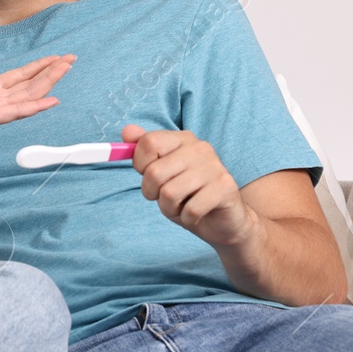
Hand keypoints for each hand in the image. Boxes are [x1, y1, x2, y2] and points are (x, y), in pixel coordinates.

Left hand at [0, 55, 74, 157]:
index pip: (19, 76)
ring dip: (49, 80)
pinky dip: (36, 106)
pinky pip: (18, 110)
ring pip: (30, 93)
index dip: (38, 66)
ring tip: (66, 67)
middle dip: (51, 70)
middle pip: (31, 82)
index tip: (55, 57)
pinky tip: (52, 100)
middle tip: (71, 58)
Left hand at [122, 125, 257, 246]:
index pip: (148, 142)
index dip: (140, 165)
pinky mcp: (225, 188)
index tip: (150, 175)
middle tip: (165, 198)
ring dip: (169, 209)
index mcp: (183, 139)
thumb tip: (127, 131)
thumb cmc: (187, 196)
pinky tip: (195, 215)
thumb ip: (144, 151)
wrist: (223, 221)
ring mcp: (215, 167)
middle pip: (154, 172)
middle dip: (152, 193)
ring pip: (169, 193)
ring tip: (181, 207)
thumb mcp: (161, 174)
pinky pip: (190, 210)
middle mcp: (200, 148)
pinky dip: (186, 218)